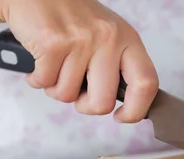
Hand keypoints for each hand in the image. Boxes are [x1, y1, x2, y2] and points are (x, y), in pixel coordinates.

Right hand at [1, 0, 157, 121]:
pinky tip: (39, 62)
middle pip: (103, 103)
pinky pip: (45, 83)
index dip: (136, 110)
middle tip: (76, 92)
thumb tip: (128, 105)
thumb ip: (118, 66)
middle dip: (84, 106)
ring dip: (55, 88)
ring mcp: (81, 40)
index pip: (146, 84)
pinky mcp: (52, 43)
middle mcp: (108, 38)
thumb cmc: (71, 17)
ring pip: (68, 96)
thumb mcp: (107, 34)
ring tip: (55, 67)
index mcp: (127, 39)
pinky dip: (36, 79)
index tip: (121, 116)